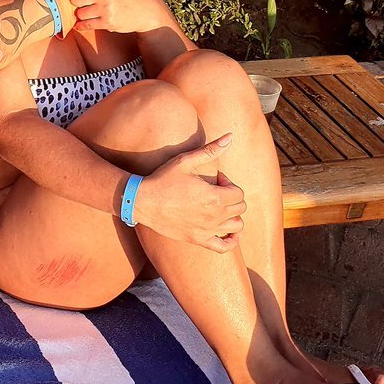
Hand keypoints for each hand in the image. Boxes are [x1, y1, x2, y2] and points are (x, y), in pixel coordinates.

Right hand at [134, 133, 246, 251]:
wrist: (142, 201)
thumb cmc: (163, 179)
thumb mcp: (186, 160)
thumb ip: (211, 150)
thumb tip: (230, 136)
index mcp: (214, 197)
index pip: (238, 193)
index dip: (228, 183)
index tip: (214, 179)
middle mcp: (214, 216)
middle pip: (240, 208)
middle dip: (231, 196)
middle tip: (214, 190)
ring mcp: (207, 230)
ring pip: (237, 226)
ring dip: (232, 215)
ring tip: (218, 207)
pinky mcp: (198, 240)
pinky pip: (224, 247)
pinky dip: (231, 240)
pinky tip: (225, 230)